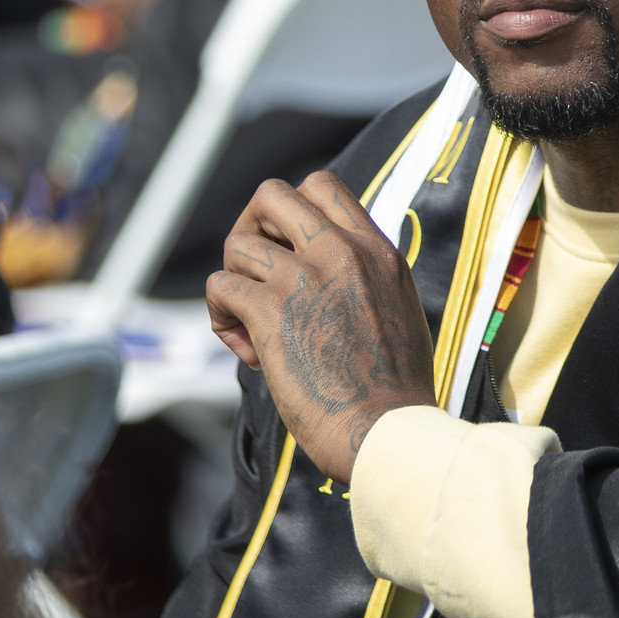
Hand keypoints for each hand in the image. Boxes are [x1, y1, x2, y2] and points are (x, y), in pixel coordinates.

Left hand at [208, 172, 436, 483]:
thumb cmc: (393, 390)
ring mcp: (306, 276)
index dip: (290, 211)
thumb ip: (366, 277)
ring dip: (233, 280)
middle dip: (250, 227)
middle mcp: (342, 251)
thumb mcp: (398, 308)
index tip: (289, 250)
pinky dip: (220, 315)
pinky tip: (246, 347)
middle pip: (272, 194)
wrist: (387, 432)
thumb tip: (326, 275)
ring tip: (247, 321)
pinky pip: (220, 286)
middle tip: (254, 271)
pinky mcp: (272, 310)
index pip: (322, 186)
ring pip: (238, 244)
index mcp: (377, 250)